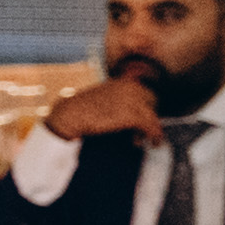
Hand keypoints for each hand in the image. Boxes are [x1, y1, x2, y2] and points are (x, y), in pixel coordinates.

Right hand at [42, 74, 165, 141]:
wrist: (70, 114)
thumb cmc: (80, 109)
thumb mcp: (102, 97)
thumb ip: (117, 100)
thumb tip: (126, 113)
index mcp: (124, 82)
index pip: (146, 94)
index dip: (147, 108)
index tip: (144, 120)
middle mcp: (131, 88)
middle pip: (153, 103)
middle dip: (150, 117)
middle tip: (143, 131)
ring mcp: (131, 101)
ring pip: (152, 116)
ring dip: (153, 129)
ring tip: (151, 141)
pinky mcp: (130, 116)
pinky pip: (149, 126)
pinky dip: (154, 134)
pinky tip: (153, 142)